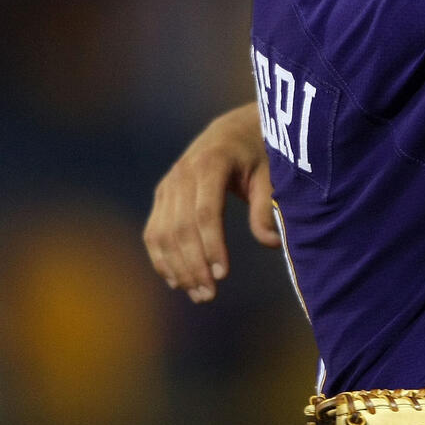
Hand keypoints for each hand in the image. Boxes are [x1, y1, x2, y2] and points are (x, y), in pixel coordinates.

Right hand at [143, 102, 275, 301]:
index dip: (211, 246)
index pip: (205, 213)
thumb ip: (267, 206)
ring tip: (199, 294)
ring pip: (162, 234)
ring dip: (177, 268)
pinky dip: (161, 259)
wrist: (235, 129)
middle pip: (180, 228)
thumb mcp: (270, 173)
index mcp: (211, 163)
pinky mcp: (162, 196)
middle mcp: (183, 174)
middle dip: (194, 265)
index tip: (223, 274)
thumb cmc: (259, 153)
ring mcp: (168, 185)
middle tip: (210, 295)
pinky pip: (153, 232)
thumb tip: (270, 243)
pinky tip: (177, 281)